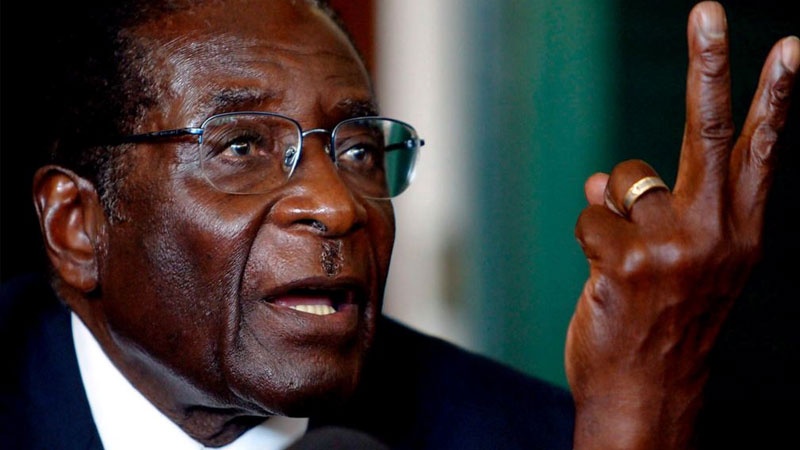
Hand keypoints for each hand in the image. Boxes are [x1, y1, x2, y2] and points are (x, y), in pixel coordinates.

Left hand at [565, 2, 798, 448]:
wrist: (648, 396)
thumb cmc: (662, 328)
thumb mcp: (682, 270)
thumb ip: (657, 215)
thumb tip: (603, 179)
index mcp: (740, 234)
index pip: (759, 152)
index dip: (773, 98)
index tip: (788, 46)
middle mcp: (717, 234)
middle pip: (708, 131)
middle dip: (709, 65)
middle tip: (708, 11)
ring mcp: (674, 246)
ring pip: (625, 179)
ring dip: (614, 209)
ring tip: (626, 259)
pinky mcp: (629, 260)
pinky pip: (591, 215)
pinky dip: (588, 237)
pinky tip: (604, 275)